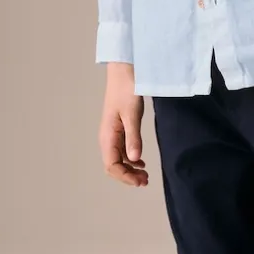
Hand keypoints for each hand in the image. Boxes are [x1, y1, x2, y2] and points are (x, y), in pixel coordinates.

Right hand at [99, 63, 148, 186]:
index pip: (112, 165)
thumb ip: (133, 138)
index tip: (141, 181)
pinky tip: (140, 162)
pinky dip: (130, 159)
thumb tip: (134, 160)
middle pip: (113, 166)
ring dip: (129, 169)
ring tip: (145, 175)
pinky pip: (121, 150)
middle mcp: (107, 137)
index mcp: (108, 135)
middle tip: (146, 181)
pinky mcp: (119, 129)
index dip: (125, 177)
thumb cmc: (127, 90)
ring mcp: (112, 133)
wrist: (124, 72)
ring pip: (117, 159)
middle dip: (127, 176)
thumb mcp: (132, 114)